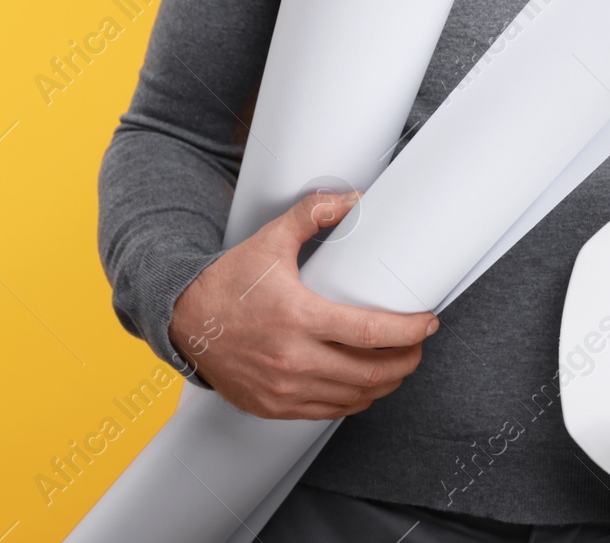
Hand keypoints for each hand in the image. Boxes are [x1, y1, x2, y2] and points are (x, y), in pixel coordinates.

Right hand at [169, 189, 437, 419]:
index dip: (409, 331)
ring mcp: (282, 388)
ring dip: (385, 383)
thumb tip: (354, 198)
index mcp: (297, 317)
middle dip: (406, 361)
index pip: (370, 333)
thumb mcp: (270, 240)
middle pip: (370, 372)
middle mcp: (292, 359)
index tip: (428, 322)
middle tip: (419, 345)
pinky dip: (354, 400)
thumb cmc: (228, 281)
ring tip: (399, 364)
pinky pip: (328, 412)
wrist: (182, 320)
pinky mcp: (273, 406)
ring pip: (354, 397)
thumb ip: (312, 214)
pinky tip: (365, 385)